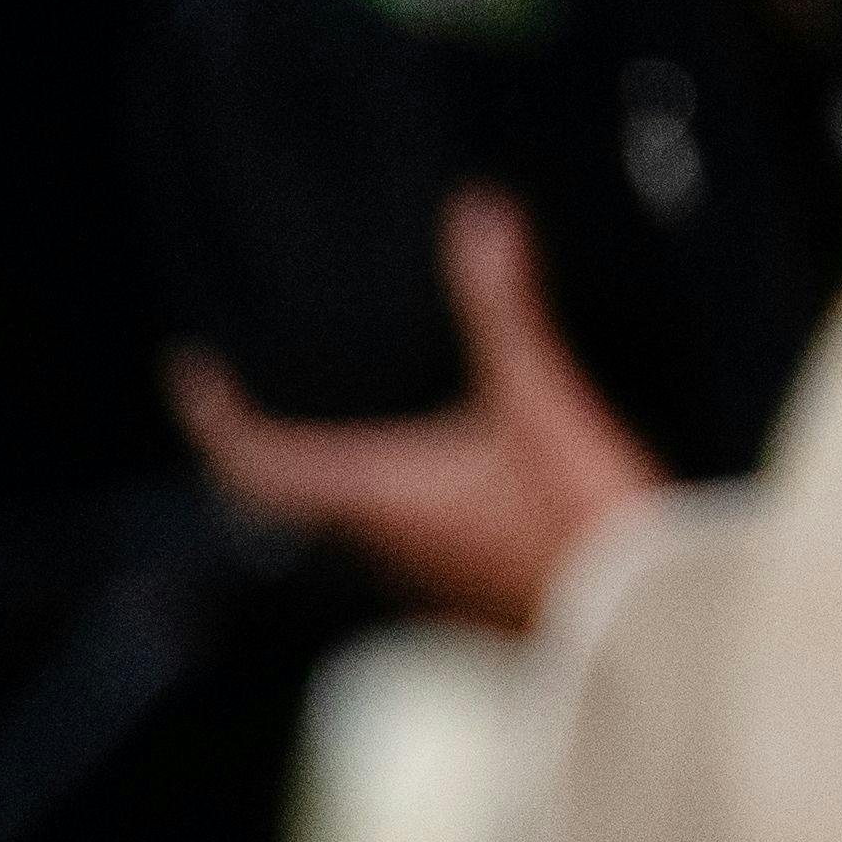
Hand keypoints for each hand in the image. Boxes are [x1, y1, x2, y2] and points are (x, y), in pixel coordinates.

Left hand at [167, 189, 658, 630]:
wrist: (648, 626)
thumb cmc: (584, 521)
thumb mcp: (543, 400)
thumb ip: (505, 310)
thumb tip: (477, 214)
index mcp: (379, 498)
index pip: (259, 463)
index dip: (215, 417)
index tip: (193, 374)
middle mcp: (385, 545)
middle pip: (293, 495)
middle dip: (268, 445)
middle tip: (259, 396)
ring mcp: (427, 577)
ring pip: (349, 521)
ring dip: (332, 473)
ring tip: (346, 420)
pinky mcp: (472, 591)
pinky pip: (405, 539)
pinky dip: (394, 496)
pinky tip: (444, 471)